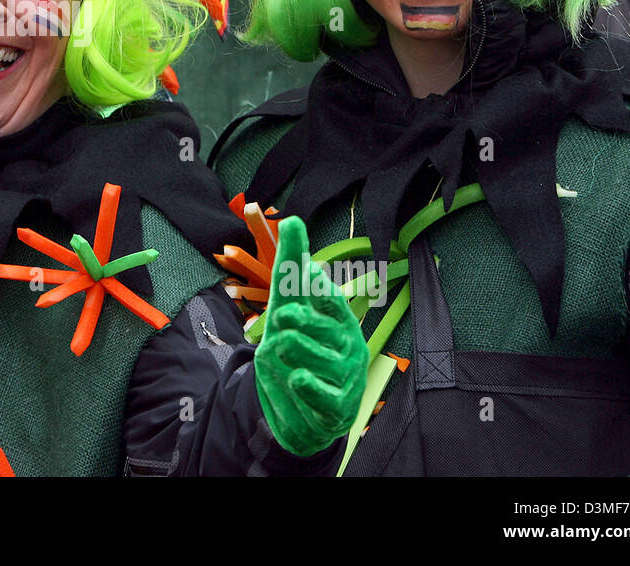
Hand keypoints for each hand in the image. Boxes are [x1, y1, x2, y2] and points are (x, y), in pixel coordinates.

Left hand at [254, 215, 367, 456]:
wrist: (300, 409)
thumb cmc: (299, 348)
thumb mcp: (289, 306)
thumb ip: (292, 268)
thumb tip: (291, 220)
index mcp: (338, 318)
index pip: (331, 299)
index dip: (319, 288)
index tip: (308, 275)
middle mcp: (348, 345)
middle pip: (325, 328)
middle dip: (300, 321)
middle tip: (281, 317)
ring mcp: (346, 377)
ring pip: (321, 358)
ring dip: (296, 351)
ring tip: (281, 348)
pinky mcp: (338, 408)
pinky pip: (325, 395)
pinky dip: (309, 386)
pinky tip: (296, 377)